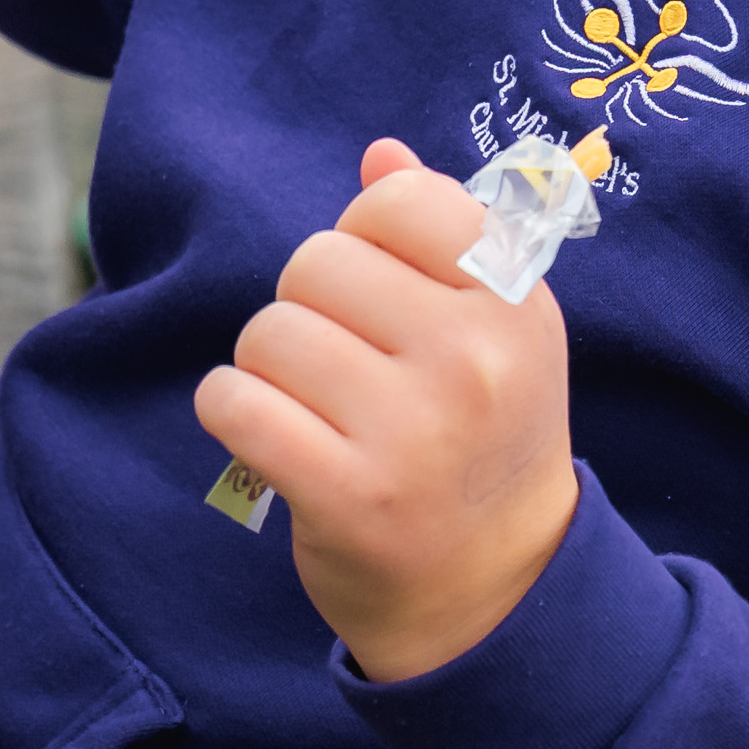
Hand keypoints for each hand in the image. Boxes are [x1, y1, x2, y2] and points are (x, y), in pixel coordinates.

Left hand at [193, 140, 578, 681]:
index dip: (364, 239)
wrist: (492, 596)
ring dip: (266, 368)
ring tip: (313, 410)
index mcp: (516, 305)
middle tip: (342, 369)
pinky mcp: (348, 496)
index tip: (380, 296)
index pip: (398, 200)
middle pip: (317, 261)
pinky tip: (272, 439)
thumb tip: (379, 152)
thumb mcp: (495, 335)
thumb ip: (442, 234)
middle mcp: (473, 360)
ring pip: (268, 332)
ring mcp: (413, 432)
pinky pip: (233, 404)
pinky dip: (233, 414)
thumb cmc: (479, 444)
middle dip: (308, 309)